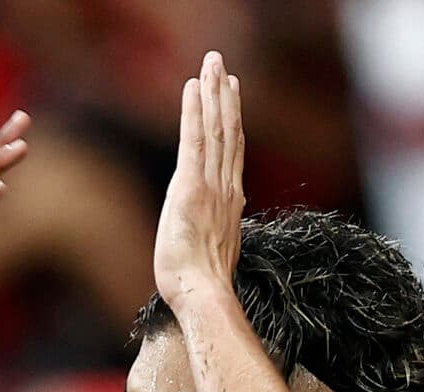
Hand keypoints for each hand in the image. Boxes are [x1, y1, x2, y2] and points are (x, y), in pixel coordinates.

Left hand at [154, 51, 245, 309]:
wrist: (204, 296)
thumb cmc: (202, 287)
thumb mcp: (213, 253)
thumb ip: (217, 232)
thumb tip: (218, 230)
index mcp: (230, 202)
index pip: (232, 152)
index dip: (233, 119)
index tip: (231, 93)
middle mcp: (225, 188)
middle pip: (228, 131)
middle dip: (224, 95)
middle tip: (222, 65)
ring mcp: (211, 186)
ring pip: (216, 129)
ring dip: (213, 92)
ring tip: (212, 64)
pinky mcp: (191, 188)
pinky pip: (195, 140)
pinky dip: (194, 111)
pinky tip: (192, 87)